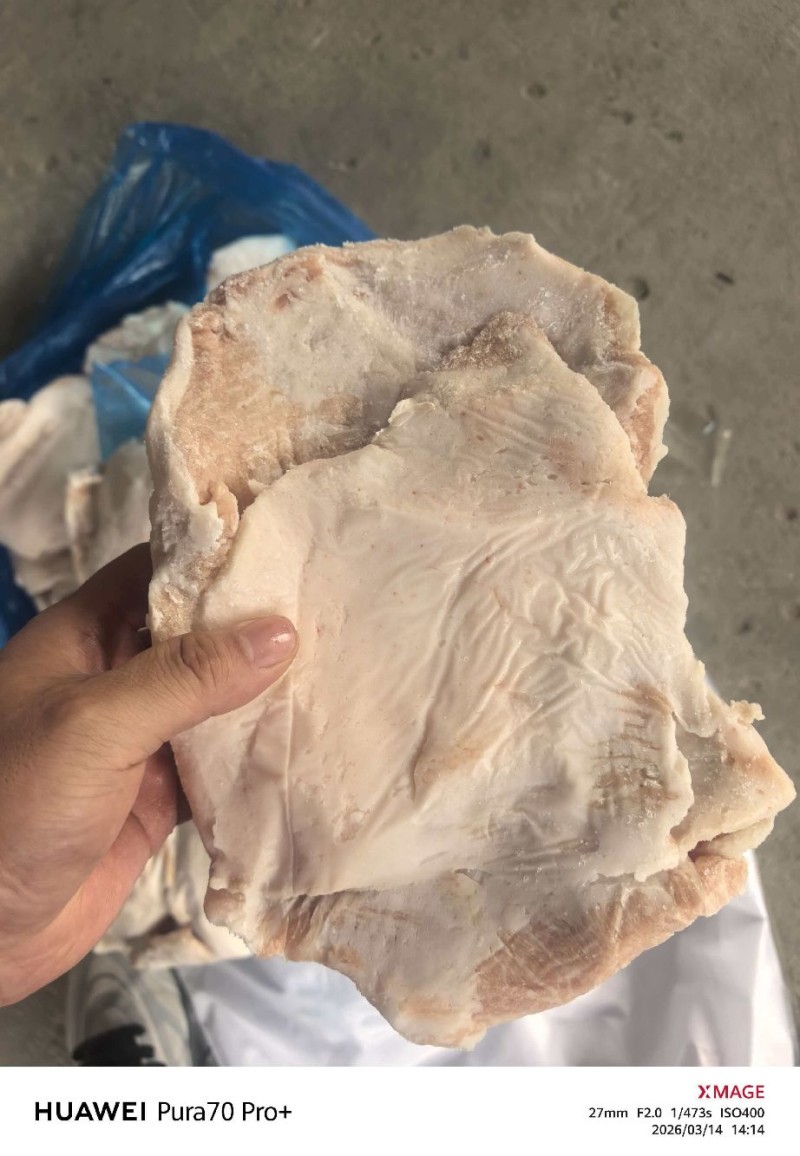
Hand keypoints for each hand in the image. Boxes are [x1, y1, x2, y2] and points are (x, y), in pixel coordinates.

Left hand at [0, 545, 296, 1004]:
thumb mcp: (95, 723)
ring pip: (216, 701)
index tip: (291, 545)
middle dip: (258, 624)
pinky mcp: (159, 797)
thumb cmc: (12, 805)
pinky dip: (259, 758)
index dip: (219, 554)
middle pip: (198, 634)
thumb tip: (279, 633)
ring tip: (342, 665)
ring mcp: (140, 740)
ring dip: (267, 692)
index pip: (159, 570)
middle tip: (337, 606)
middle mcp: (117, 679)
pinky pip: (220, 765)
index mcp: (86, 637)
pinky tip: (311, 745)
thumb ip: (185, 677)